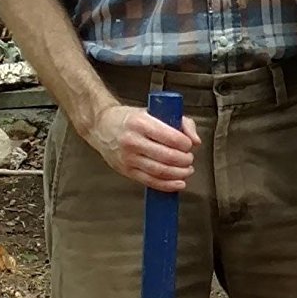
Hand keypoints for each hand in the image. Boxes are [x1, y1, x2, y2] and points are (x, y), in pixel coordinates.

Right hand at [85, 103, 200, 191]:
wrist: (101, 126)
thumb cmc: (131, 119)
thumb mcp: (156, 112)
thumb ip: (182, 123)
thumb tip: (195, 141)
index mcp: (141, 123)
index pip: (172, 138)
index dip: (186, 145)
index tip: (189, 145)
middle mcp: (132, 141)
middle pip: (168, 157)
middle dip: (185, 160)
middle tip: (189, 158)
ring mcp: (128, 158)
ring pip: (160, 171)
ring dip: (179, 174)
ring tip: (187, 170)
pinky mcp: (126, 170)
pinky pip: (150, 182)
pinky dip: (168, 185)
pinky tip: (178, 183)